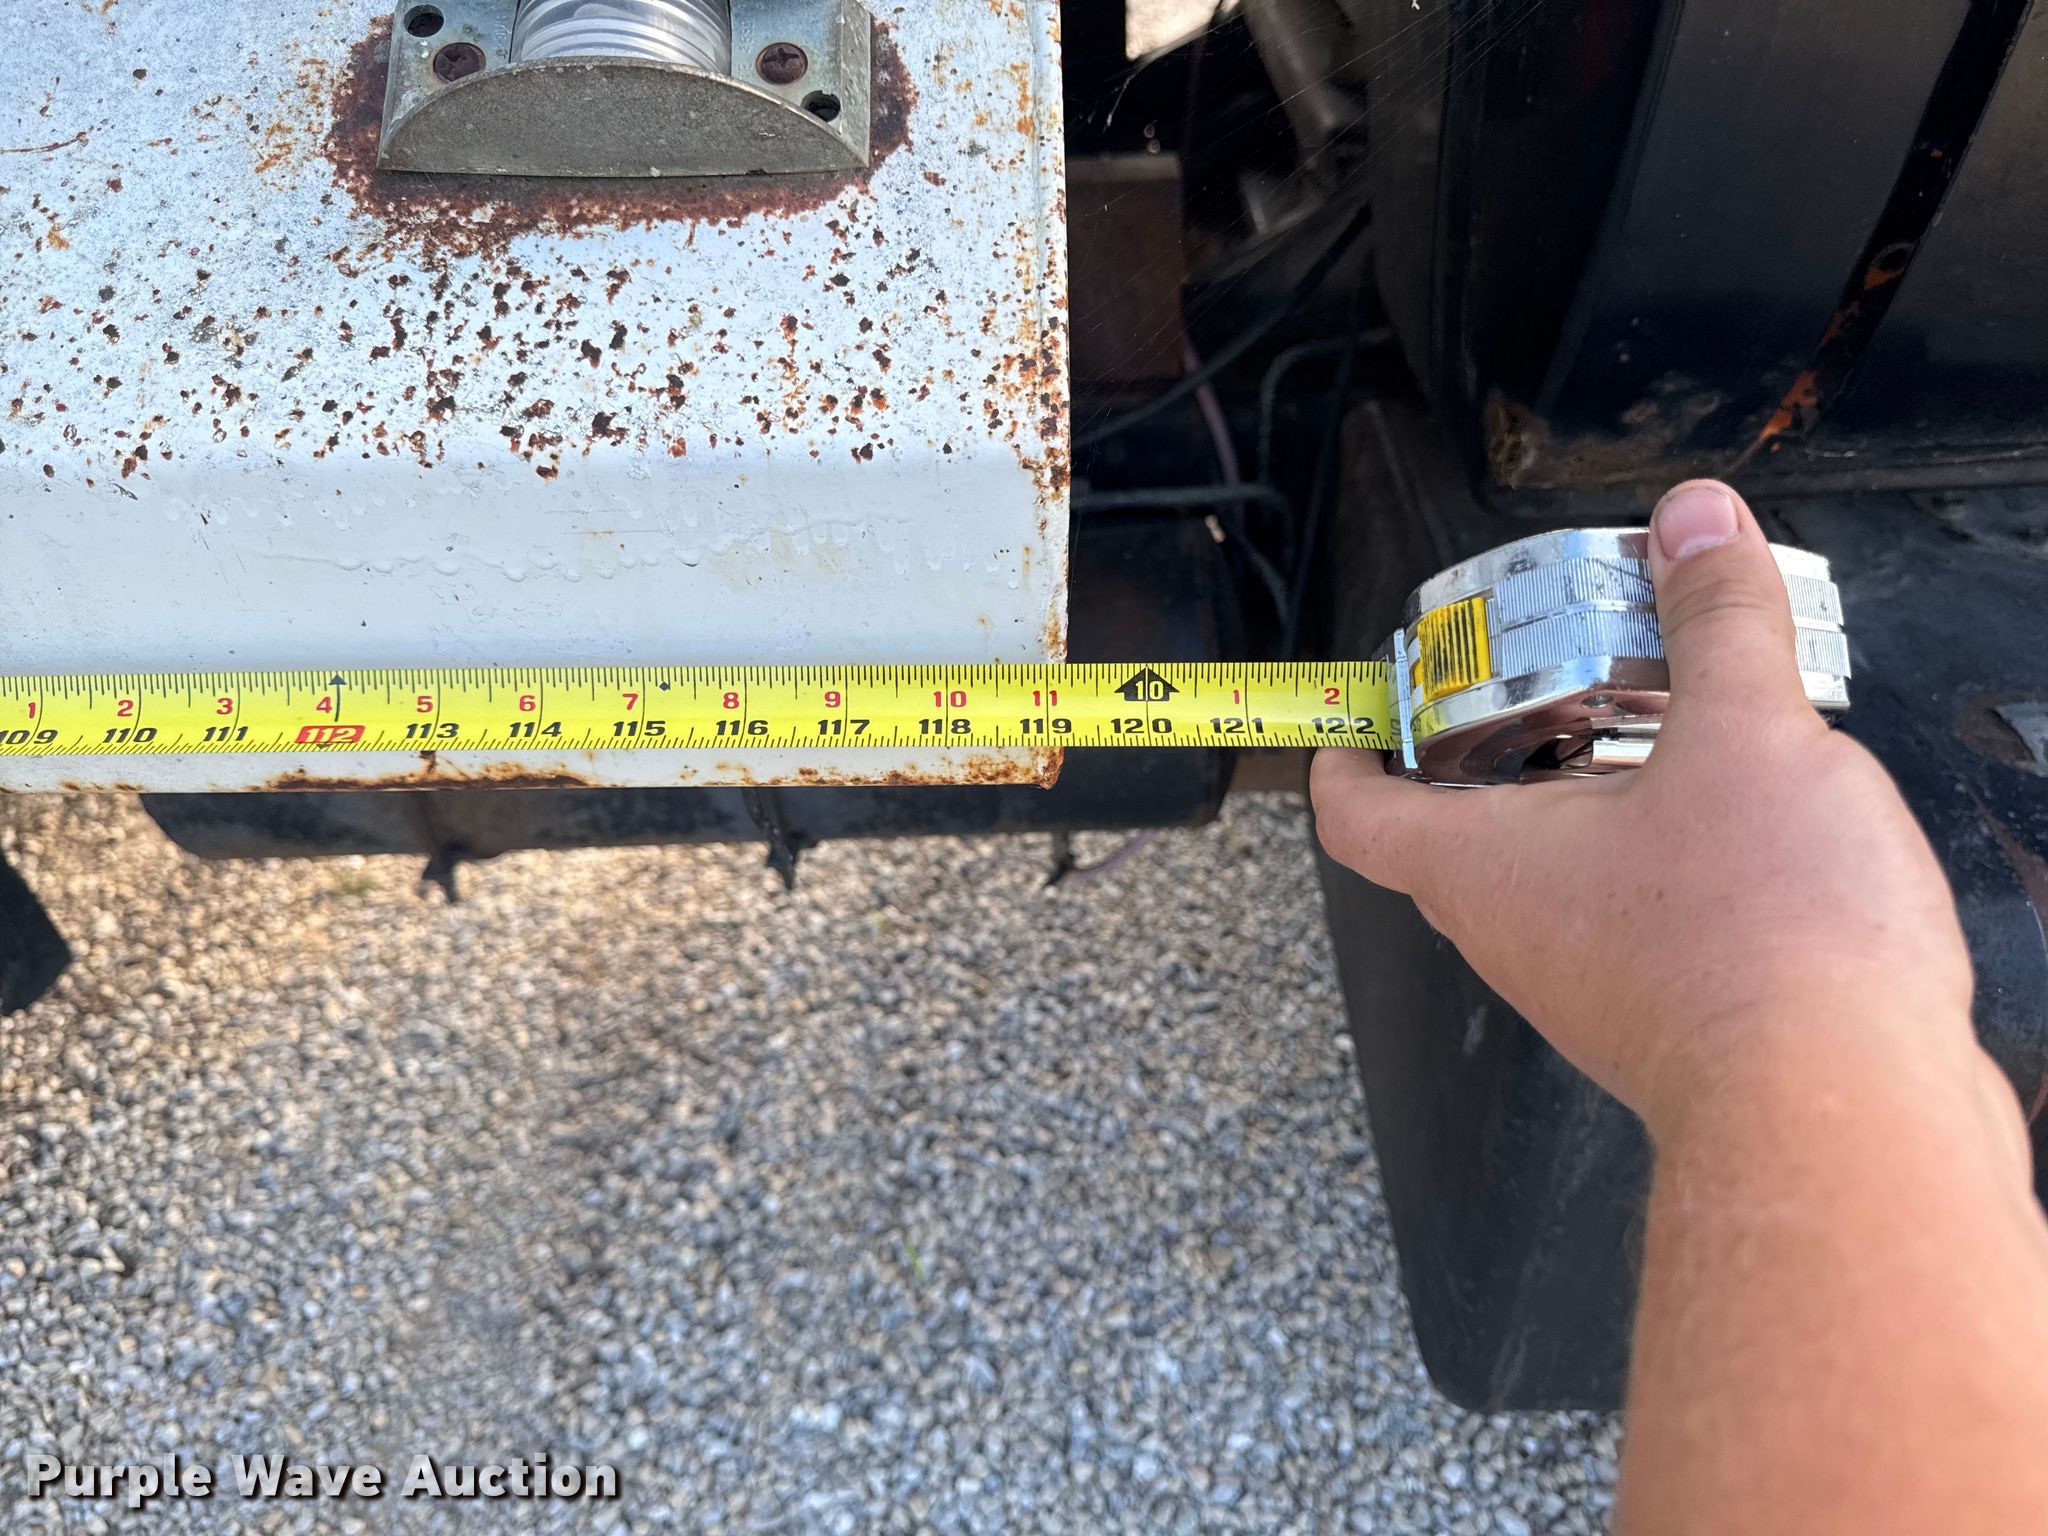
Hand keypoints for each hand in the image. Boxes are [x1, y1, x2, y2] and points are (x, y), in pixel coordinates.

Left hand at [1312, 480, 1980, 1137]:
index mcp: (1480, 865)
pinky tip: (1751, 828)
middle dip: (1495, 757)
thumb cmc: (1762, 948)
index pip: (1357, 813)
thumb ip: (1715, 620)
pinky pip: (1640, 927)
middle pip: (1459, 839)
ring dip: (1591, 808)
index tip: (1357, 709)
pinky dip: (1667, 866)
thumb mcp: (1744, 734)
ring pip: (1556, 882)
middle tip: (1541, 688)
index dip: (1343, 754)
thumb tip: (1691, 523)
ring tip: (1666, 735)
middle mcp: (1516, 937)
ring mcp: (1589, 992)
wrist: (1849, 1124)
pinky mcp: (1672, 1025)